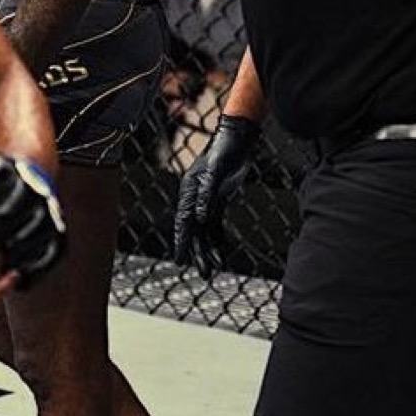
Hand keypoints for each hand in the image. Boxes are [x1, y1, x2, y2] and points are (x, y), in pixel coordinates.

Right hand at [173, 114, 258, 277]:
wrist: (235, 142)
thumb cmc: (222, 153)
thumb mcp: (214, 173)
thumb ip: (206, 196)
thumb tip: (200, 218)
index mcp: (188, 192)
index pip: (183, 223)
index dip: (181, 243)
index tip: (180, 261)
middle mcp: (195, 199)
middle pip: (195, 232)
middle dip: (198, 253)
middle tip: (204, 273)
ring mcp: (207, 201)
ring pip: (206, 231)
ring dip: (210, 249)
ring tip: (215, 267)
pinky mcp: (219, 201)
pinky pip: (216, 224)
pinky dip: (218, 238)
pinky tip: (220, 250)